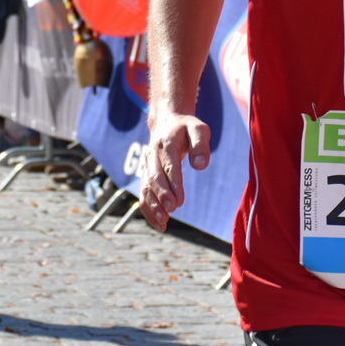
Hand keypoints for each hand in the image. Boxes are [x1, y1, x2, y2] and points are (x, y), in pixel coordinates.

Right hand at [139, 110, 210, 229]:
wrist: (167, 121)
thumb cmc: (186, 128)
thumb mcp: (199, 129)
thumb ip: (201, 146)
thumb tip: (200, 166)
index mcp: (166, 143)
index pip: (169, 166)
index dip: (173, 184)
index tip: (179, 202)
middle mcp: (152, 154)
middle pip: (154, 178)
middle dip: (161, 196)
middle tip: (171, 211)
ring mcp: (147, 164)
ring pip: (145, 187)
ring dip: (152, 206)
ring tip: (163, 222)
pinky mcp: (146, 173)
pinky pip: (143, 193)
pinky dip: (148, 209)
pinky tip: (159, 223)